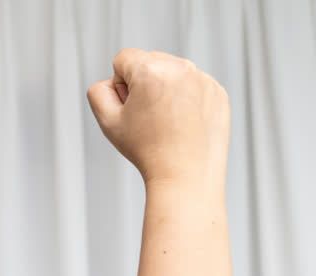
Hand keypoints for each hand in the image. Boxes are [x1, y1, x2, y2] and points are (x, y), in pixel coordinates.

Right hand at [87, 49, 229, 185]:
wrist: (185, 176)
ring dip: (165, 90)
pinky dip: (187, 100)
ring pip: (173, 72)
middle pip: (150, 61)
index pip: (123, 59)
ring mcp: (203, 79)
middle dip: (144, 84)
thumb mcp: (108, 121)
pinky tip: (184, 125)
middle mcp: (180, 67)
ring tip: (167, 123)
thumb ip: (98, 92)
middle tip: (148, 118)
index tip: (132, 109)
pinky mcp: (218, 92)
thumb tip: (112, 80)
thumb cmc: (146, 150)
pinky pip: (194, 85)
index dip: (120, 86)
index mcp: (150, 70)